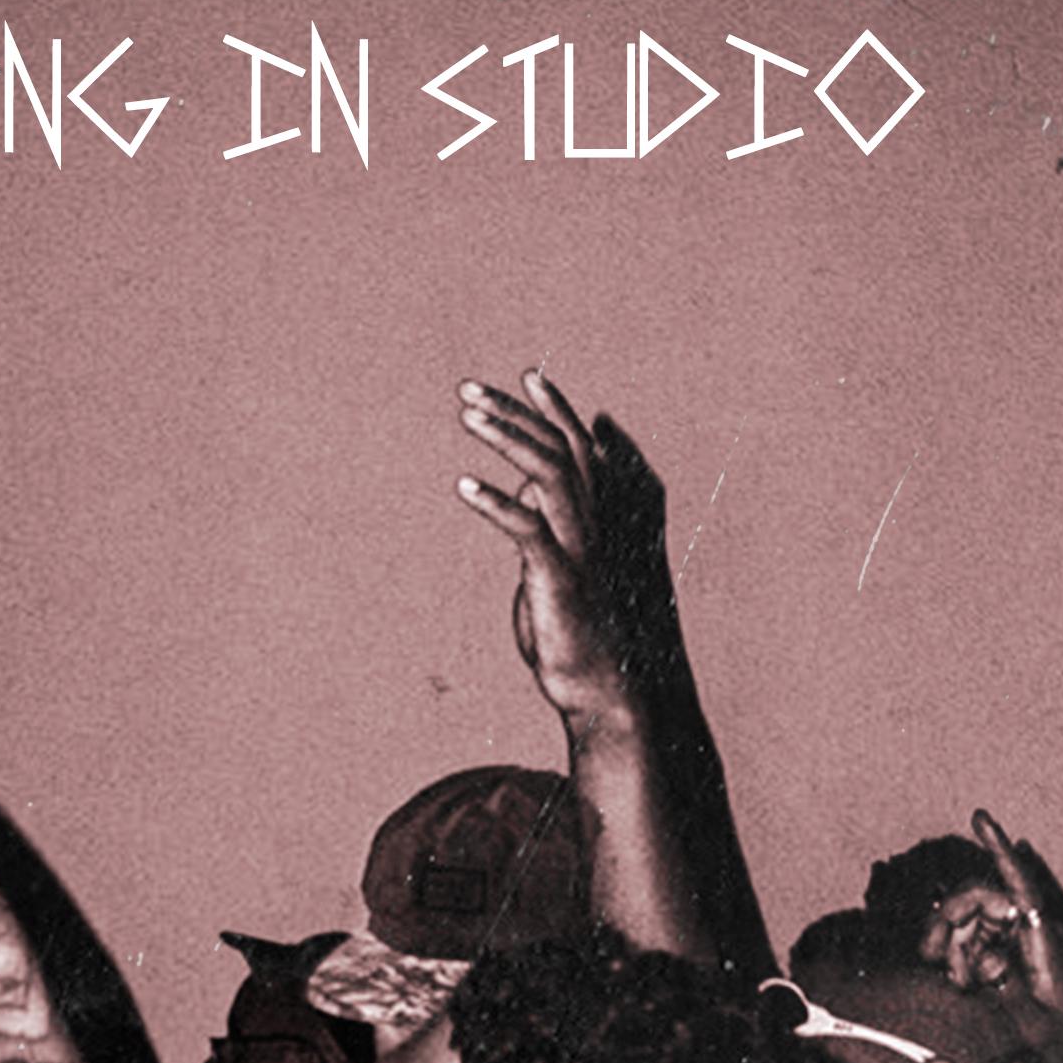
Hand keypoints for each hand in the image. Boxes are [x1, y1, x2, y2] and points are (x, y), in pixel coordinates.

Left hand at [456, 372, 678, 735]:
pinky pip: (528, 530)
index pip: (577, 447)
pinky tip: (462, 486)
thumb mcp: (551, 568)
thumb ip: (541, 526)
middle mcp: (591, 525)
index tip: (528, 373)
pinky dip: (495, 504)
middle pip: (558, 448)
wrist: (600, 689)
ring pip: (549, 474)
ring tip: (466, 418)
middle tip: (466, 389)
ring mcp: (578, 549)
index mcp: (591, 520)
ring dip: (507, 439)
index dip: (554, 409)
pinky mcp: (559, 579)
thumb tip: (523, 491)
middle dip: (513, 413)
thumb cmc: (573, 632)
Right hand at [920, 810, 1062, 1062]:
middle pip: (980, 899)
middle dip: (948, 919)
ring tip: (954, 981)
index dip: (998, 848)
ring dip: (953, 943)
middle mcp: (1032, 930)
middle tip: (929, 955)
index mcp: (1041, 939)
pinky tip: (962, 982)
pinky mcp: (1017, 953)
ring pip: (974, 919)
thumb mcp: (1037, 1025)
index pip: (1016, 883)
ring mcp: (1023, 940)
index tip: (980, 816)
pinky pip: (979, 939)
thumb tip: (983, 956)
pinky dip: (963, 955)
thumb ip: (1007, 990)